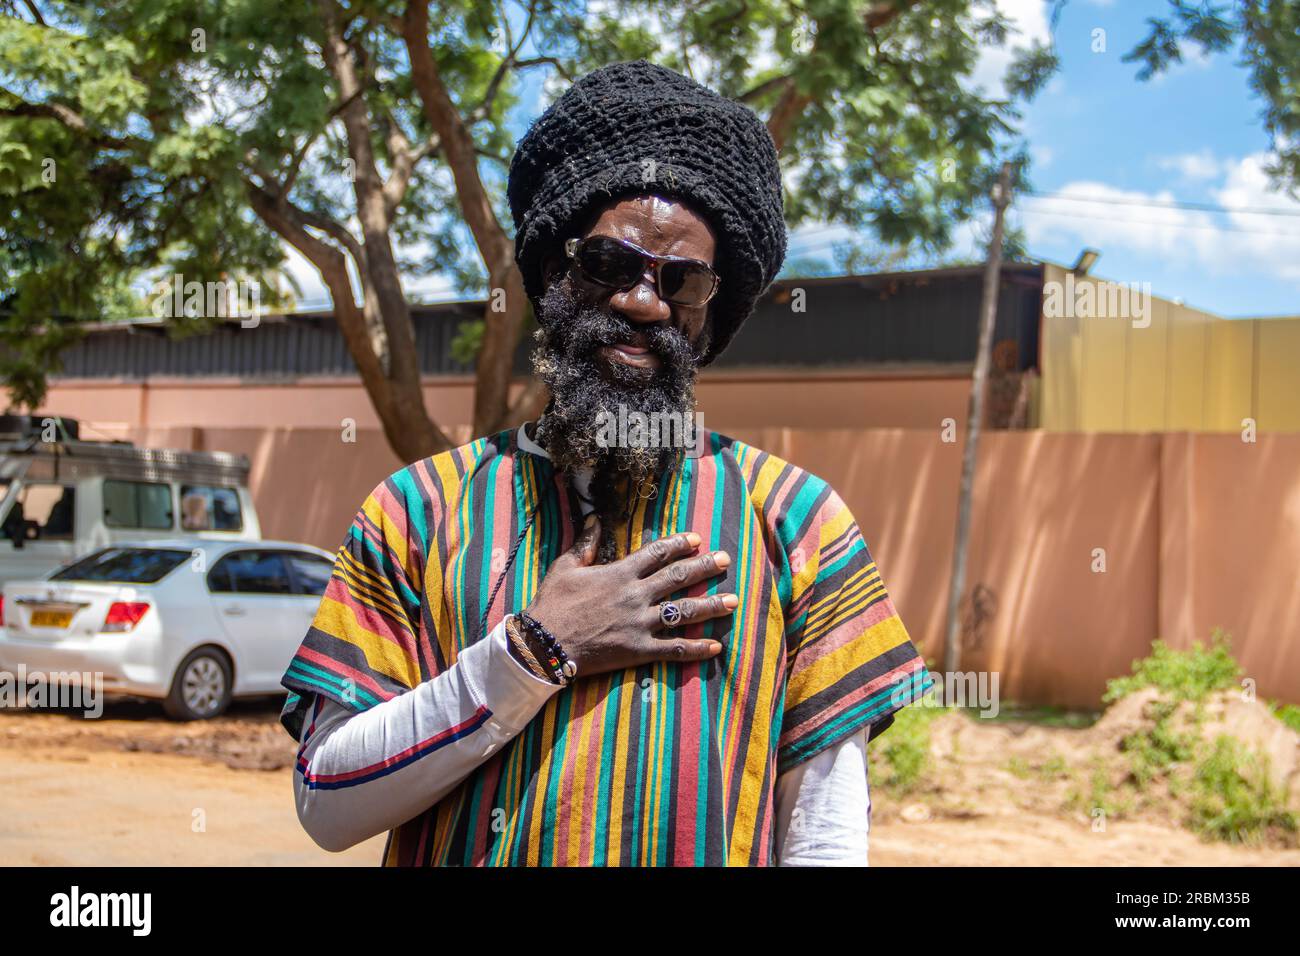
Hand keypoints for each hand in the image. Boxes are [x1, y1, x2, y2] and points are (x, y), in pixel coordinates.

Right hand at [521, 515, 734, 678]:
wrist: (542, 645)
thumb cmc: (551, 605)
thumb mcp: (564, 567)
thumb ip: (584, 543)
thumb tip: (594, 517)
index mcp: (619, 573)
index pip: (657, 553)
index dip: (679, 545)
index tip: (697, 539)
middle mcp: (635, 596)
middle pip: (678, 578)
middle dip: (705, 567)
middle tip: (726, 560)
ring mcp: (639, 624)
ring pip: (684, 612)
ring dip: (711, 606)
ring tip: (733, 601)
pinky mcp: (638, 651)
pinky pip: (674, 649)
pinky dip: (697, 648)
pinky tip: (716, 646)